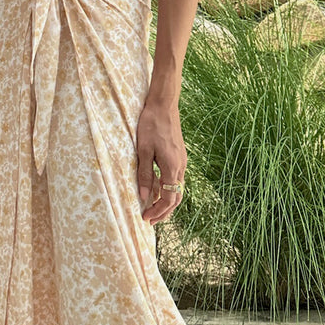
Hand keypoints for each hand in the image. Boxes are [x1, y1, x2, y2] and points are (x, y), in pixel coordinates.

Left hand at [135, 98, 186, 224]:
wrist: (164, 104)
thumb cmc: (151, 125)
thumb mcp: (143, 150)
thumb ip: (145, 174)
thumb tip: (144, 197)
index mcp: (172, 167)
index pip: (168, 199)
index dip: (157, 212)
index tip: (145, 218)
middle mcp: (180, 167)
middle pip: (176, 198)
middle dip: (163, 211)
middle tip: (149, 219)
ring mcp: (182, 160)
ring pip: (177, 189)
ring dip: (166, 201)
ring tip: (152, 207)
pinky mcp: (179, 155)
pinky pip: (176, 178)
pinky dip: (168, 189)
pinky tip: (157, 187)